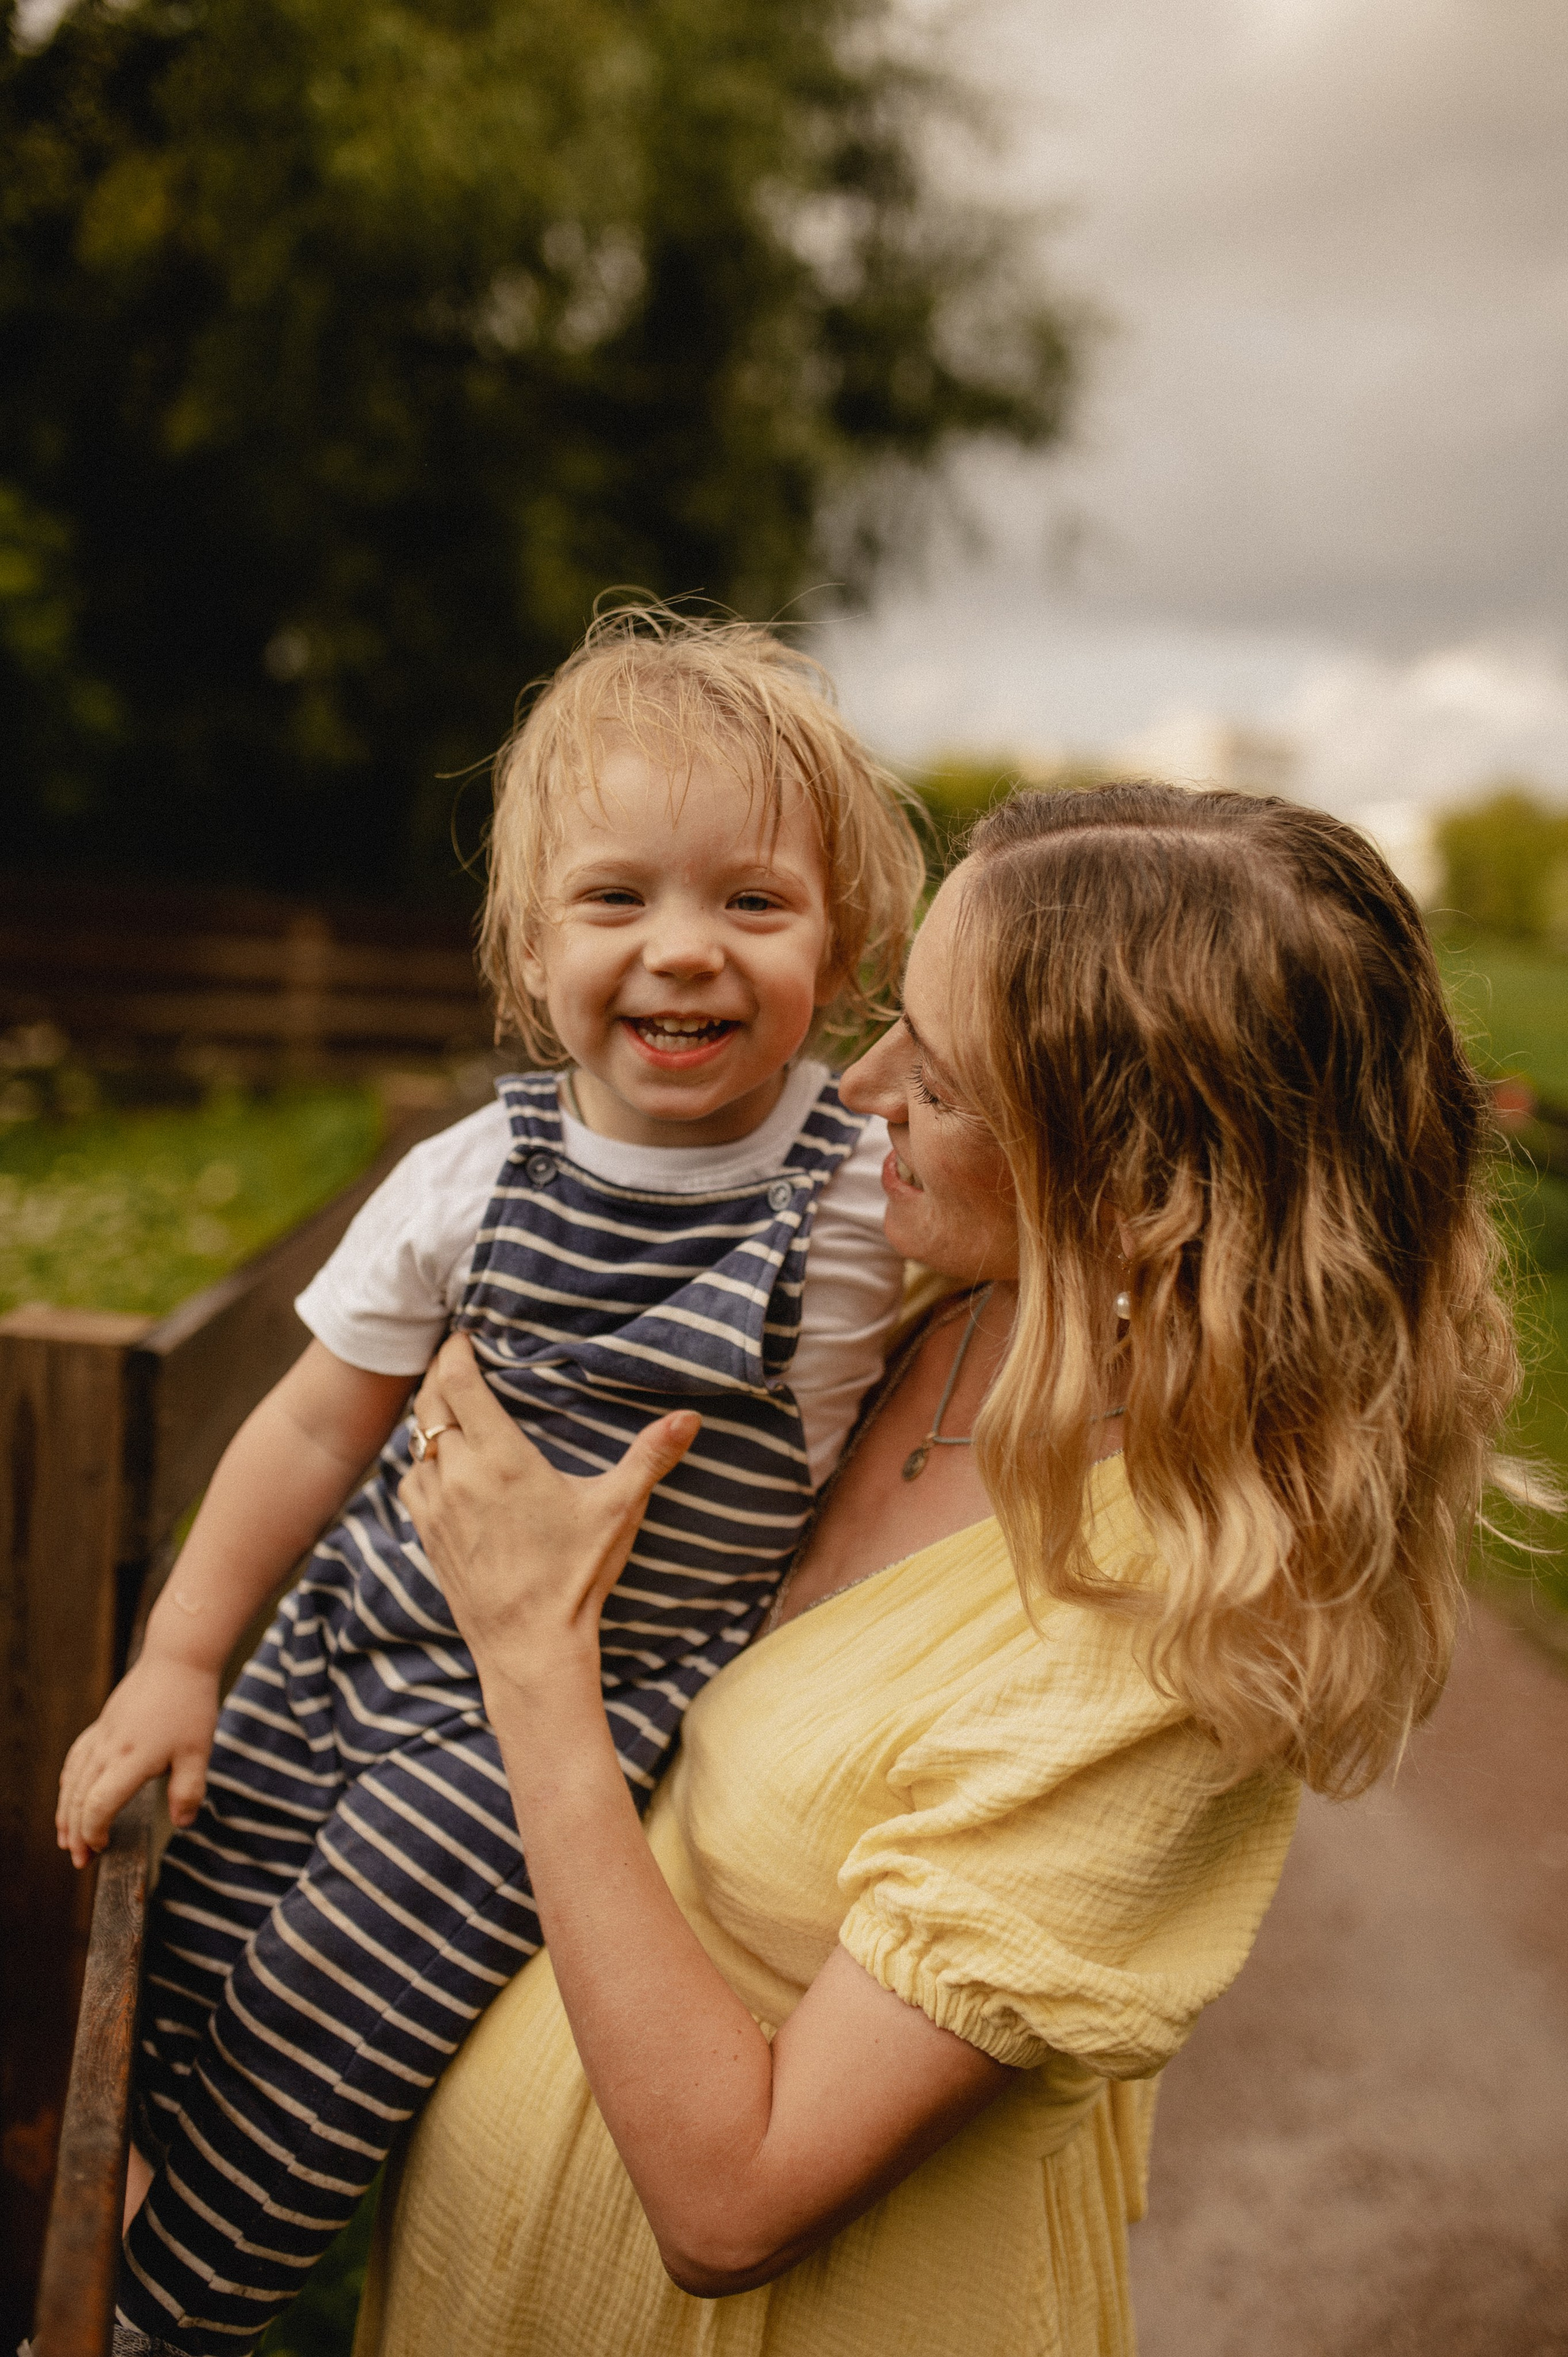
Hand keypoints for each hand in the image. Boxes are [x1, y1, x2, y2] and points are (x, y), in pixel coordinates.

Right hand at [56, 1649, 219, 1866]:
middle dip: (75, 1833)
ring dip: (66, 1812)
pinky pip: (76, 1760)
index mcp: (131, 1760)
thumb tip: (182, 1824)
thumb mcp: (199, 1752)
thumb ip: (189, 1791)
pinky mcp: (102, 1726)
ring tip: (66, 1838)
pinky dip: (68, 1784)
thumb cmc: (191, 1705)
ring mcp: (102, 1736)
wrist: (178, 1659)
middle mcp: (109, 1750)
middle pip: (79, 1799)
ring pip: (72, 1781)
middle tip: (79, 1860)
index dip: (94, 1832)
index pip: (99, 1805)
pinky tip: (70, 1795)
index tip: (101, 1849)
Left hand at [399, 1334, 698, 1694]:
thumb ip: (651, 1457)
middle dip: (438, 1375)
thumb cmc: (575, 1575)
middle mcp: (459, 1476)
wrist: (529, 1645)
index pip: (459, 1384)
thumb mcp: (618, 1510)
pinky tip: (439, 1462)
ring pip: (415, 1442)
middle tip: (456, 1360)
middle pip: (428, 1405)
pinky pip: (409, 1481)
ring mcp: (436, 1507)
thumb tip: (690, 1417)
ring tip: (448, 1406)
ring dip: (427, 1418)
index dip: (455, 1352)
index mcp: (501, 1460)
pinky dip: (420, 1460)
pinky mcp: (427, 1535)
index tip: (464, 1337)